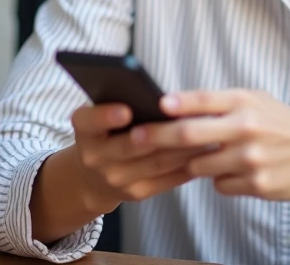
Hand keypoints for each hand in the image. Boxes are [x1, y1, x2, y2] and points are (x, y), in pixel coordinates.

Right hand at [68, 103, 206, 212]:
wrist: (94, 176)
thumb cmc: (106, 131)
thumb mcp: (101, 115)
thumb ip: (119, 101)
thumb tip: (157, 96)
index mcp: (84, 130)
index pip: (90, 121)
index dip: (106, 116)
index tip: (126, 110)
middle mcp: (94, 157)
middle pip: (130, 145)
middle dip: (160, 134)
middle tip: (185, 120)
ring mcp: (115, 178)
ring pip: (155, 162)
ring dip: (183, 148)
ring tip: (205, 132)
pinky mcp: (136, 193)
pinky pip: (166, 179)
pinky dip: (186, 165)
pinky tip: (203, 152)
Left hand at [131, 89, 289, 201]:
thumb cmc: (282, 124)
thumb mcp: (257, 102)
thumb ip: (222, 103)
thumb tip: (175, 106)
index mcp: (245, 102)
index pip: (204, 100)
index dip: (178, 103)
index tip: (156, 105)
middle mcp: (247, 128)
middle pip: (190, 135)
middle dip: (158, 137)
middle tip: (136, 139)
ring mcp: (251, 159)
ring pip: (199, 165)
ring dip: (193, 163)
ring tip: (204, 156)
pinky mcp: (257, 184)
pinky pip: (219, 185)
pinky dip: (220, 179)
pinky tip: (237, 171)